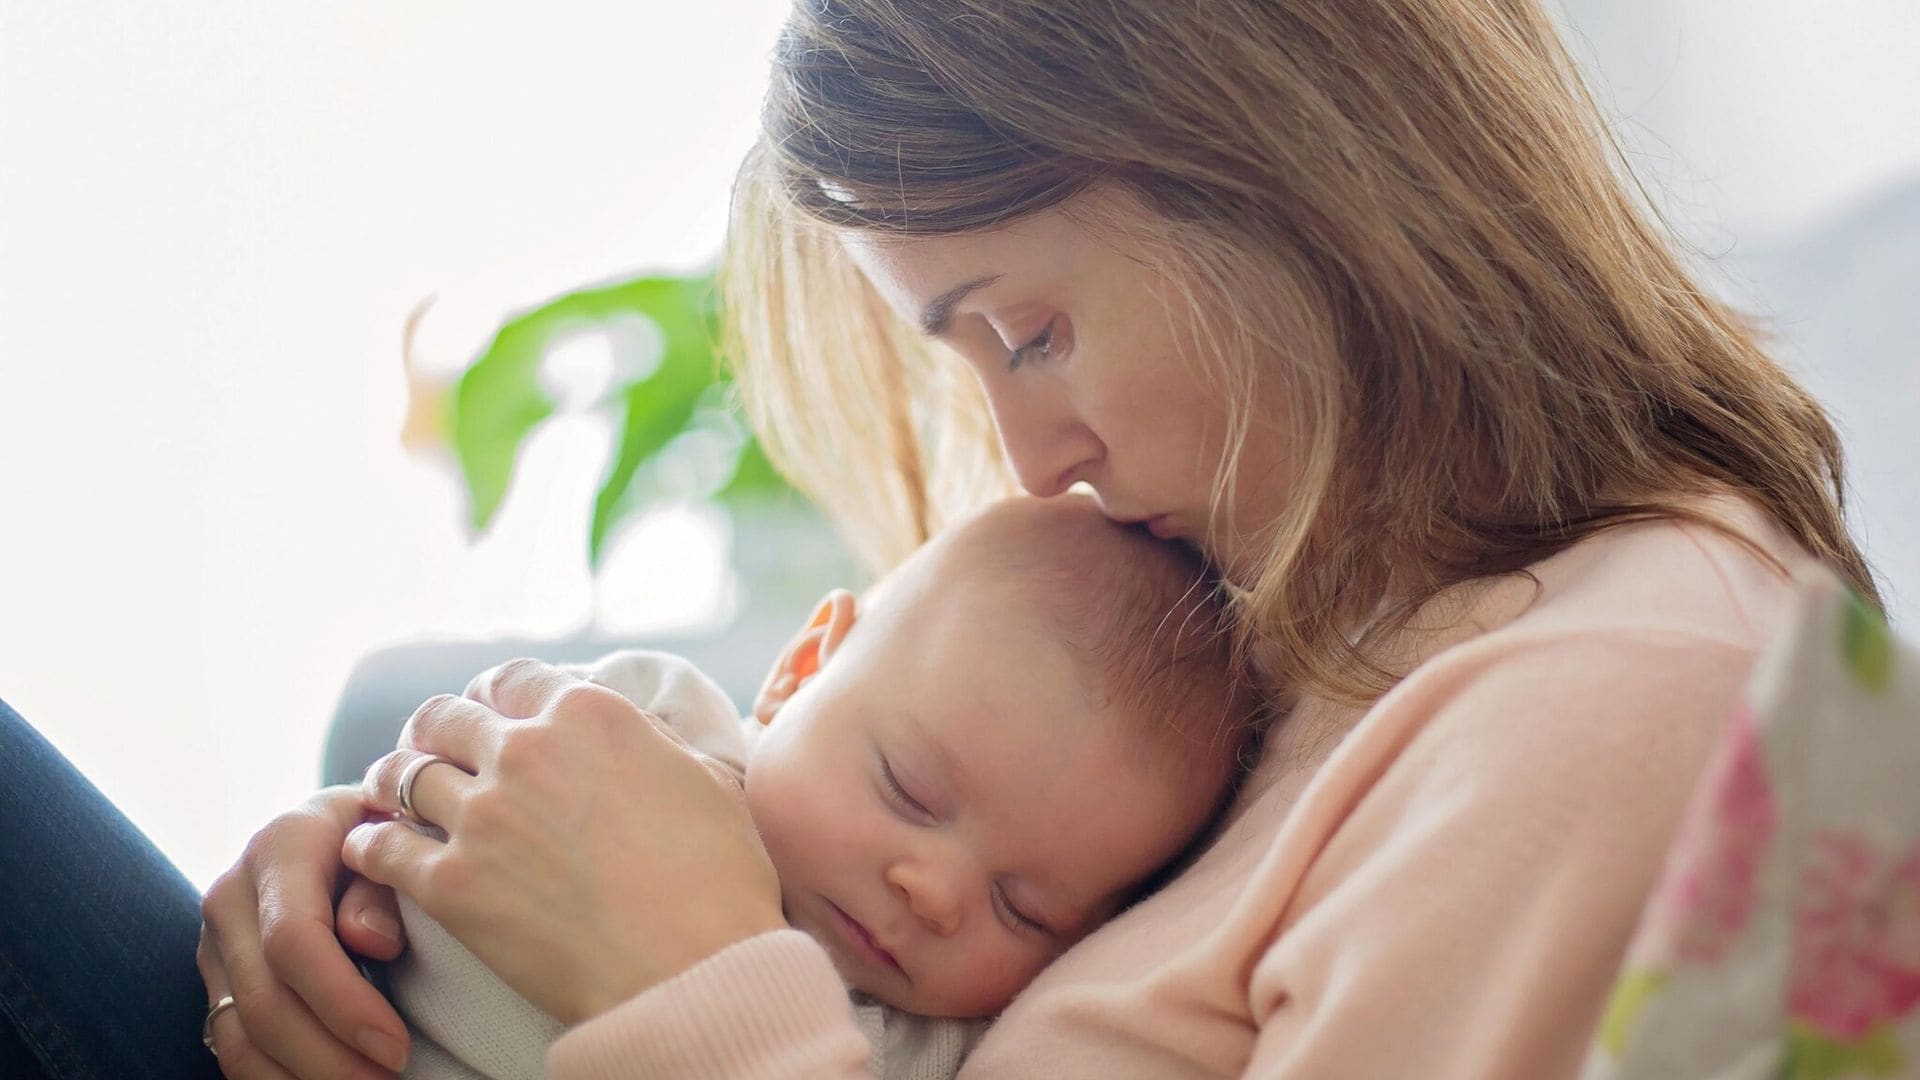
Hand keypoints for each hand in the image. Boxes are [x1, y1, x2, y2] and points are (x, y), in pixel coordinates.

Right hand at [198, 786, 411, 1077]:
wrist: (340, 826)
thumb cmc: (384, 831)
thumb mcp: (396, 834)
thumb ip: (385, 881)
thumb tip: (376, 942)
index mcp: (280, 846)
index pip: (294, 940)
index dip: (343, 1003)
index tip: (396, 1048)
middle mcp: (232, 893)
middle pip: (264, 1000)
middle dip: (329, 1058)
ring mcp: (216, 940)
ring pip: (241, 1035)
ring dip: (303, 1078)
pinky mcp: (217, 977)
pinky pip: (233, 1045)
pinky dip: (277, 1079)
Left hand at [344, 659, 786, 1024]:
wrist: (692, 970)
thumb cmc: (720, 882)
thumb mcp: (707, 780)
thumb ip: (654, 745)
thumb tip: (639, 737)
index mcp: (590, 714)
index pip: (513, 678)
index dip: (493, 695)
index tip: (486, 713)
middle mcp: (527, 750)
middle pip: (444, 717)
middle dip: (434, 732)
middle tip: (431, 752)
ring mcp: (483, 816)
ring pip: (401, 774)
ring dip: (392, 782)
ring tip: (390, 796)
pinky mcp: (451, 884)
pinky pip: (381, 847)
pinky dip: (371, 844)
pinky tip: (374, 849)